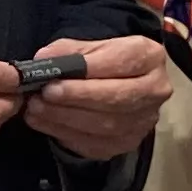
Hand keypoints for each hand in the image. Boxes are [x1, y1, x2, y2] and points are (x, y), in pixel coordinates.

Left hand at [19, 34, 168, 159]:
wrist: (120, 82)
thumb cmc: (104, 60)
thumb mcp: (92, 46)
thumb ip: (70, 51)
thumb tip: (45, 59)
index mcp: (150, 57)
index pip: (121, 63)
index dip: (87, 72)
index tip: (55, 77)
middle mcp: (155, 90)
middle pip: (116, 98)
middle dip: (76, 98)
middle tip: (44, 95)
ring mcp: (144, 121)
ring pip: (105, 125)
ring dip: (66, 118)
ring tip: (36, 109)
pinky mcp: (128, 142)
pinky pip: (96, 144)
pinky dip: (66, 134)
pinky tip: (45, 123)